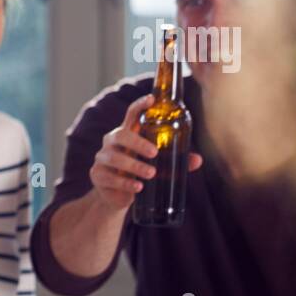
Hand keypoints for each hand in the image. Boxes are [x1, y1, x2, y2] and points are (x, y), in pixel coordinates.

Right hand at [90, 95, 203, 212]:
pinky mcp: (97, 175)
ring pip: (114, 157)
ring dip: (134, 165)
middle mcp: (112, 142)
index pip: (131, 114)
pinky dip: (125, 182)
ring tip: (151, 174)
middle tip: (155, 153)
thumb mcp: (157, 165)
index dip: (140, 105)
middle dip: (138, 143)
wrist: (117, 196)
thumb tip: (197, 160)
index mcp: (127, 133)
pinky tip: (137, 187)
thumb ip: (176, 160)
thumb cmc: (138, 172)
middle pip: (121, 135)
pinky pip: (110, 177)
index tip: (151, 99)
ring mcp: (102, 158)